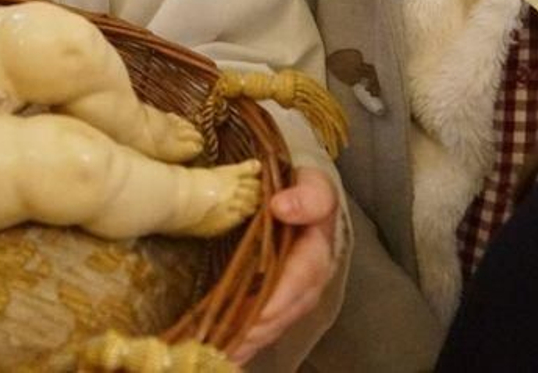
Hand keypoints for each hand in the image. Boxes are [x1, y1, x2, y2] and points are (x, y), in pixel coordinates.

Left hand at [229, 166, 339, 363]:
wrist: (299, 194)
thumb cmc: (303, 188)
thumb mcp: (312, 183)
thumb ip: (306, 195)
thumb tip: (281, 207)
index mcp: (318, 251)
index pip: (302, 278)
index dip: (280, 297)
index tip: (258, 313)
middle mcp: (308, 281)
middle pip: (285, 311)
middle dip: (258, 330)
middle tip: (228, 345)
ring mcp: (292, 294)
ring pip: (273, 324)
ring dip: (248, 341)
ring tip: (219, 354)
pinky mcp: (275, 299)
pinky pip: (262, 324)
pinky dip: (244, 340)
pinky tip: (224, 353)